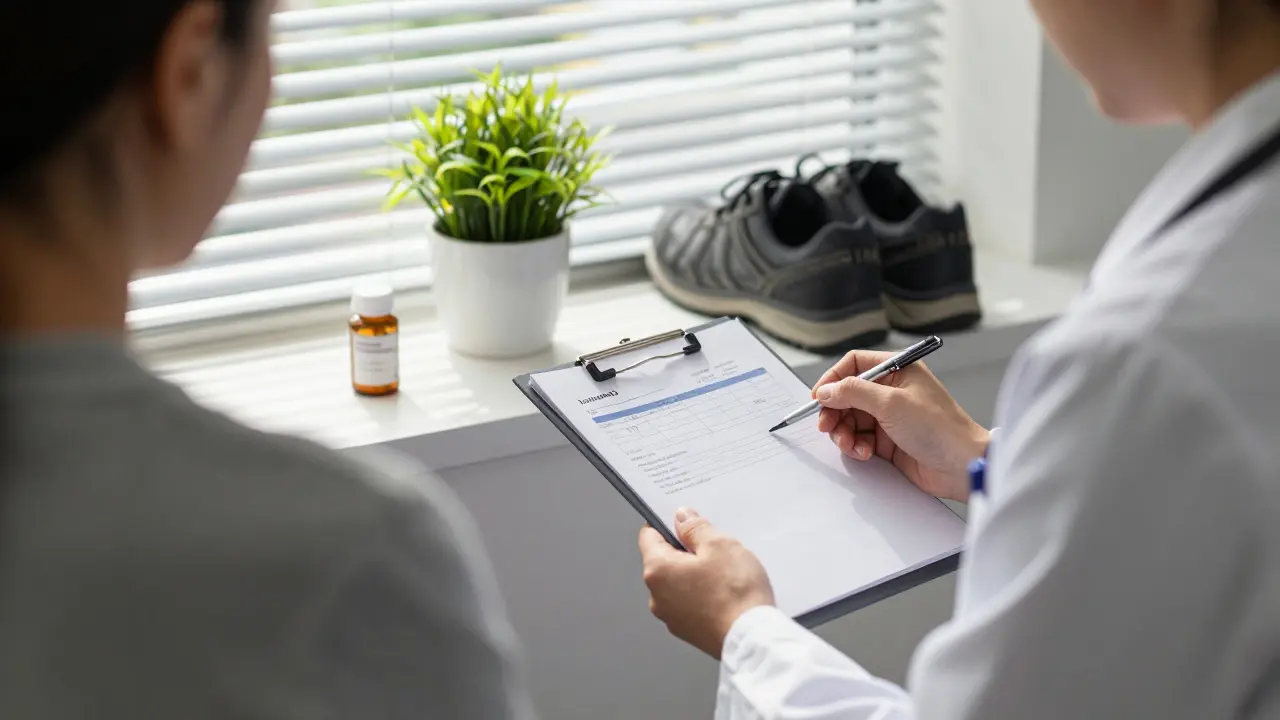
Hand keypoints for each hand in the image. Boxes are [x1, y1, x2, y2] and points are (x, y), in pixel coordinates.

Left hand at [638, 508, 774, 658]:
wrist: (752, 640)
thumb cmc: (735, 593)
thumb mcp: (719, 545)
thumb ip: (695, 528)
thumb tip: (681, 518)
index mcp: (657, 570)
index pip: (648, 536)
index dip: (667, 525)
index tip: (686, 523)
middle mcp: (657, 596)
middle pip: (664, 561)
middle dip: (687, 551)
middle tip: (715, 550)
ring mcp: (671, 617)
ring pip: (679, 584)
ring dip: (696, 574)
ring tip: (725, 575)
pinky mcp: (688, 632)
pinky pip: (690, 603)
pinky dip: (703, 595)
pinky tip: (726, 595)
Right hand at [813, 349, 989, 501]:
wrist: (961, 465)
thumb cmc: (940, 428)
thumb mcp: (891, 403)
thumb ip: (853, 392)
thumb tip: (826, 390)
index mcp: (897, 370)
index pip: (854, 364)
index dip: (833, 379)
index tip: (819, 396)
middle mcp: (892, 391)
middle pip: (847, 395)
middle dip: (834, 411)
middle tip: (826, 425)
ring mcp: (889, 417)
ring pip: (850, 419)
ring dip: (843, 432)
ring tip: (850, 444)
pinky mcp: (888, 440)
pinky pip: (859, 439)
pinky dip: (855, 446)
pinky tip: (864, 453)